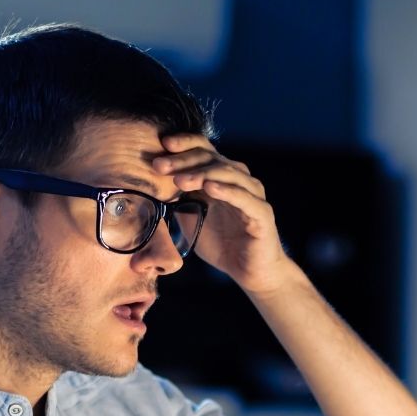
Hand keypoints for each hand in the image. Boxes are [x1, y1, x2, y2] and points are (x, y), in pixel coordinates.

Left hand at [151, 134, 300, 294]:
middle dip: (184, 160)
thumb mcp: (192, 218)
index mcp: (222, 177)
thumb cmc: (222, 244)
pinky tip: (210, 187)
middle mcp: (239, 180)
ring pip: (227, 173)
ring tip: (179, 180)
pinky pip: (244, 198)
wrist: (250, 272)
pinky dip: (227, 190)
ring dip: (201, 174)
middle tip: (160, 166)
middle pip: (211, 158)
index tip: (161, 145)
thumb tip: (154, 186)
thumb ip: (179, 200)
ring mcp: (252, 194)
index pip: (203, 149)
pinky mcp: (262, 213)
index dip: (184, 143)